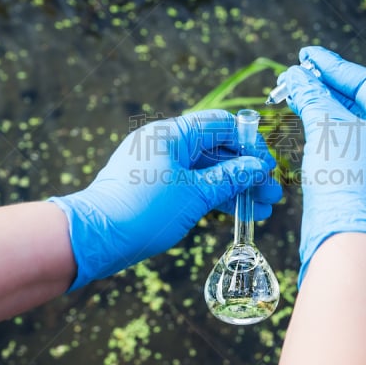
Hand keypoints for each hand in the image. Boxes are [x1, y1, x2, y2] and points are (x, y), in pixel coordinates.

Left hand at [49, 109, 281, 290]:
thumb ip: (230, 178)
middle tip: (272, 194)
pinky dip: (214, 196)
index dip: (250, 144)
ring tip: (261, 210)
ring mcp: (159, 165)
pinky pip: (193, 184)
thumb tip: (259, 168)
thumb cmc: (143, 211)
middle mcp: (165, 144)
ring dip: (235, 187)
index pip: (221, 125)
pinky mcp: (155, 187)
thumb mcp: (194, 195)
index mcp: (172, 134)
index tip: (269, 168)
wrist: (94, 239)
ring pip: (207, 170)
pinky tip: (237, 213)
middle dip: (247, 171)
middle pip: (217, 149)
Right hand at [278, 46, 365, 285]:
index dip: (335, 66)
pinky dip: (323, 127)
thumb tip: (295, 74)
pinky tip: (303, 117)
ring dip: (321, 105)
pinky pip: (344, 143)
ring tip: (294, 90)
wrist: (344, 234)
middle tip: (297, 72)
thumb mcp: (327, 126)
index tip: (308, 55)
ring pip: (349, 122)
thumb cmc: (346, 176)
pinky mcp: (362, 179)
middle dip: (326, 85)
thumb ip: (311, 95)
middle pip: (359, 101)